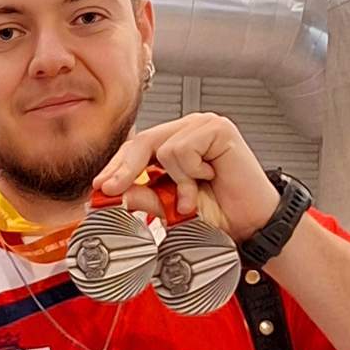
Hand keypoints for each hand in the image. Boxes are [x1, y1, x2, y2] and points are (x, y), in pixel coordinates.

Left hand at [95, 114, 280, 242]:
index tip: (98, 187)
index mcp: (175, 144)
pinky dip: (190, 172)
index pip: (135, 148)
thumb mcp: (170, 209)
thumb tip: (113, 192)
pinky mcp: (217, 128)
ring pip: (160, 147)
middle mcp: (187, 130)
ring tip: (192, 196)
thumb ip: (144, 197)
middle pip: (141, 142)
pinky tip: (208, 178)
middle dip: (123, 170)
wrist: (250, 224)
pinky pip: (181, 149)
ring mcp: (202, 125)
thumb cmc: (219, 214)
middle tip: (109, 190)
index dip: (115, 167)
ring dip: (175, 181)